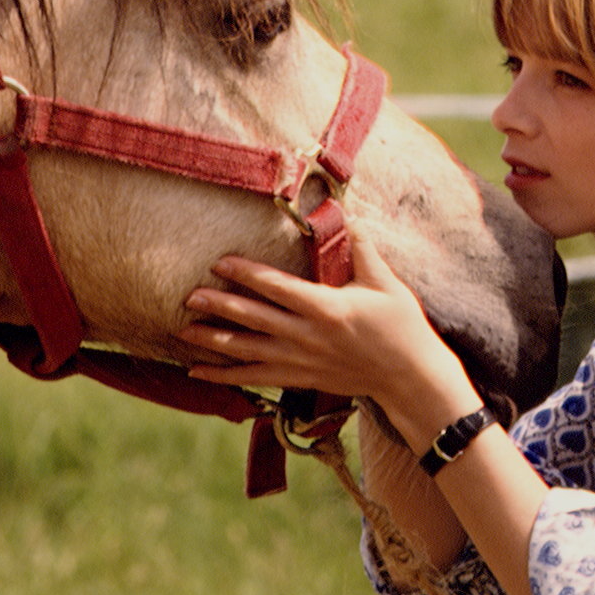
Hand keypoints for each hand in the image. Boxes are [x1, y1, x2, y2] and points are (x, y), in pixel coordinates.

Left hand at [177, 231, 477, 428]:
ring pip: (248, 351)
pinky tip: (197, 372)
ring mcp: (301, 361)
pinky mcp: (300, 379)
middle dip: (220, 307)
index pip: (278, 288)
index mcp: (327, 309)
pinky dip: (224, 377)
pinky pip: (255, 379)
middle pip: (255, 320)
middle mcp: (308, 337)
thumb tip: (347, 215)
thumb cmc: (401, 326)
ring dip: (214, 341)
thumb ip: (362, 250)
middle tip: (189, 296)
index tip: (220, 261)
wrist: (410, 377)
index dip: (247, 274)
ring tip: (184, 330)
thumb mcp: (386, 283)